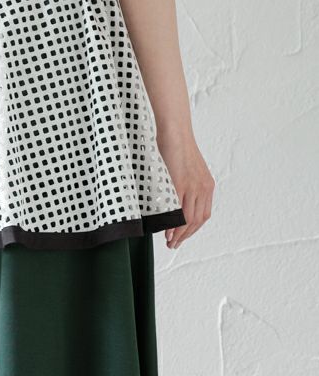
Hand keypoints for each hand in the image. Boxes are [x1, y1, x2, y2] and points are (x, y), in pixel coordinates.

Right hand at [157, 128, 215, 249]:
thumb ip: (185, 188)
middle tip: (174, 244)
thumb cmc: (177, 149)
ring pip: (188, 218)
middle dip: (185, 236)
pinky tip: (167, 229)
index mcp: (207, 185)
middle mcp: (204, 187)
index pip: (203, 215)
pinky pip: (178, 208)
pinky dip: (173, 222)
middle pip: (197, 220)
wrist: (176, 132)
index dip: (192, 230)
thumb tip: (176, 204)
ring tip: (169, 241)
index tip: (181, 237)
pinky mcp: (181, 182)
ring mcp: (193, 186)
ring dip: (179, 233)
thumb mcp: (187, 171)